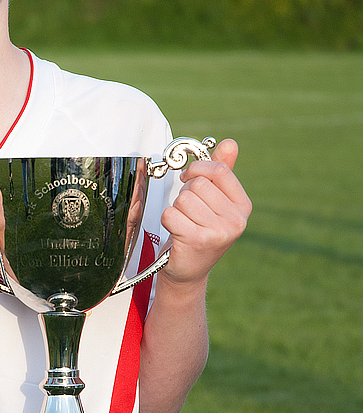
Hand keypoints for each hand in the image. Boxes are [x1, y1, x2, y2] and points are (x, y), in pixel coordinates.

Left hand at [160, 138, 251, 286]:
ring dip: (176, 208)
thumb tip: (230, 143)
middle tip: (189, 211)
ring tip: (185, 222)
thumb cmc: (200, 229)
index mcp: (243, 206)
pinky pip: (171, 214)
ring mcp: (218, 232)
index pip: (219, 170)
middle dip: (185, 193)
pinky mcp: (197, 241)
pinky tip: (177, 232)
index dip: (198, 168)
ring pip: (183, 199)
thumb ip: (222, 172)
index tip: (189, 177)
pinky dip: (168, 220)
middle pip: (198, 184)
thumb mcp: (215, 201)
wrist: (189, 269)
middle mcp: (236, 220)